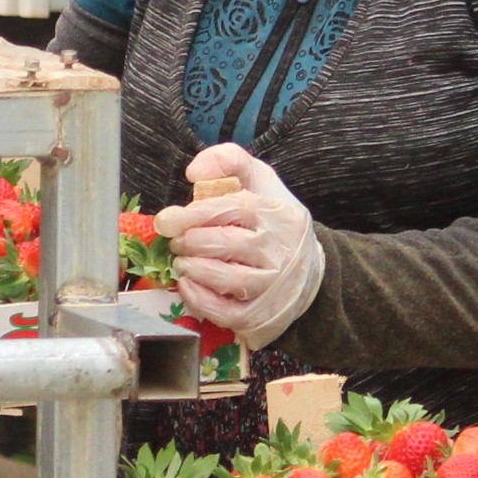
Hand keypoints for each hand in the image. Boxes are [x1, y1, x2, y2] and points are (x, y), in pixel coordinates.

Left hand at [156, 145, 327, 350]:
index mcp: (277, 214)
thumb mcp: (259, 181)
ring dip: (192, 268)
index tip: (168, 219)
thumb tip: (194, 172)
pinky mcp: (262, 316)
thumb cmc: (272, 222)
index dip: (194, 213)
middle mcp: (279, 250)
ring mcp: (272, 286)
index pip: (232, 208)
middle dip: (189, 241)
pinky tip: (188, 285)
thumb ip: (228, 161)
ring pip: (225, 278)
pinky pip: (224, 312)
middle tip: (177, 242)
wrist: (309, 272)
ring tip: (182, 261)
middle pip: (224, 243)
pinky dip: (198, 299)